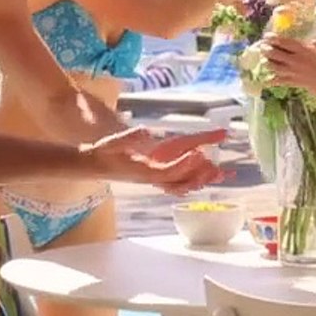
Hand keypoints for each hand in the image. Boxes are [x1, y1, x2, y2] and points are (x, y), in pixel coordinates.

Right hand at [86, 126, 229, 194]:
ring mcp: (153, 180)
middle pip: (179, 182)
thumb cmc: (102, 152)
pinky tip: (207, 174)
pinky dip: (194, 179)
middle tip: (217, 166)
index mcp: (142, 172)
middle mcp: (150, 179)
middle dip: (198, 175)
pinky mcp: (155, 177)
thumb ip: (128, 138)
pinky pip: (179, 182)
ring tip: (221, 173)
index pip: (166, 172)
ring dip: (200, 180)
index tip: (197, 154)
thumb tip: (146, 131)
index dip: (183, 165)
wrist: (93, 165)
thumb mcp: (111, 142)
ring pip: (182, 185)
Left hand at [263, 36, 315, 98]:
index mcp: (304, 50)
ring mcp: (294, 72)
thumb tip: (314, 42)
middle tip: (262, 47)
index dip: (274, 39)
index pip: (285, 42)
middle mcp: (296, 60)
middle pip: (276, 54)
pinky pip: (280, 81)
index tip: (266, 36)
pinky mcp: (294, 82)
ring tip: (263, 60)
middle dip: (266, 50)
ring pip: (275, 67)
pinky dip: (272, 81)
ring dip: (267, 63)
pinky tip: (265, 81)